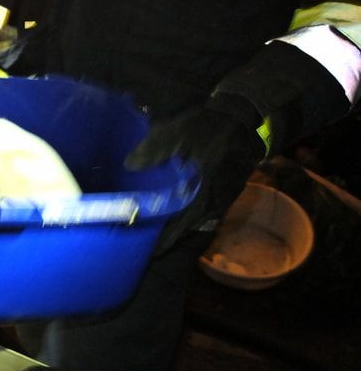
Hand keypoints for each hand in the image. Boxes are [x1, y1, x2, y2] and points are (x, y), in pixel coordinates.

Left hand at [126, 93, 265, 253]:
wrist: (241, 118)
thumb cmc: (208, 127)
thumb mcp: (178, 133)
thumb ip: (153, 150)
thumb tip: (128, 166)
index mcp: (205, 191)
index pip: (184, 224)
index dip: (167, 240)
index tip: (150, 253)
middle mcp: (216, 200)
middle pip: (190, 227)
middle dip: (169, 236)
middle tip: (145, 244)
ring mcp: (223, 197)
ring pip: (198, 220)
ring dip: (179, 226)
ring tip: (155, 231)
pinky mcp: (226, 190)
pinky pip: (206, 210)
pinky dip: (189, 215)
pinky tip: (174, 212)